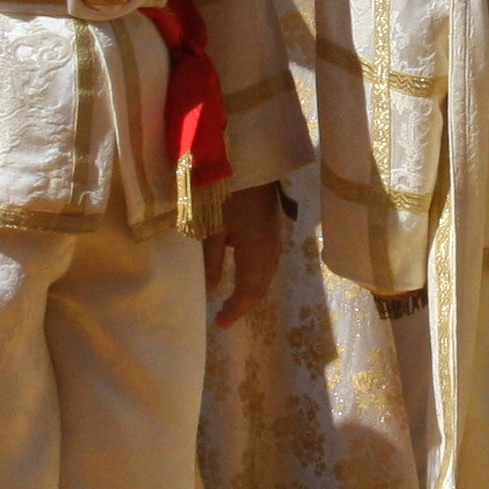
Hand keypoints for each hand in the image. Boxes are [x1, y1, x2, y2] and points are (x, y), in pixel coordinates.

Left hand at [207, 183, 283, 327]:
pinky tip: (246, 277)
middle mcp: (270, 251)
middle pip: (260, 286)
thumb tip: (213, 288)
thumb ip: (213, 260)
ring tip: (234, 302)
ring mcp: (275, 241)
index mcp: (256, 252)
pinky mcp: (274, 233)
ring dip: (252, 292)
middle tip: (225, 316)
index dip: (235, 309)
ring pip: (267, 276)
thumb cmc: (228, 193)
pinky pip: (269, 264)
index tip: (221, 323)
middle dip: (244, 304)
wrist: (253, 165)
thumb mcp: (213, 228)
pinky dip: (258, 277)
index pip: (248, 291)